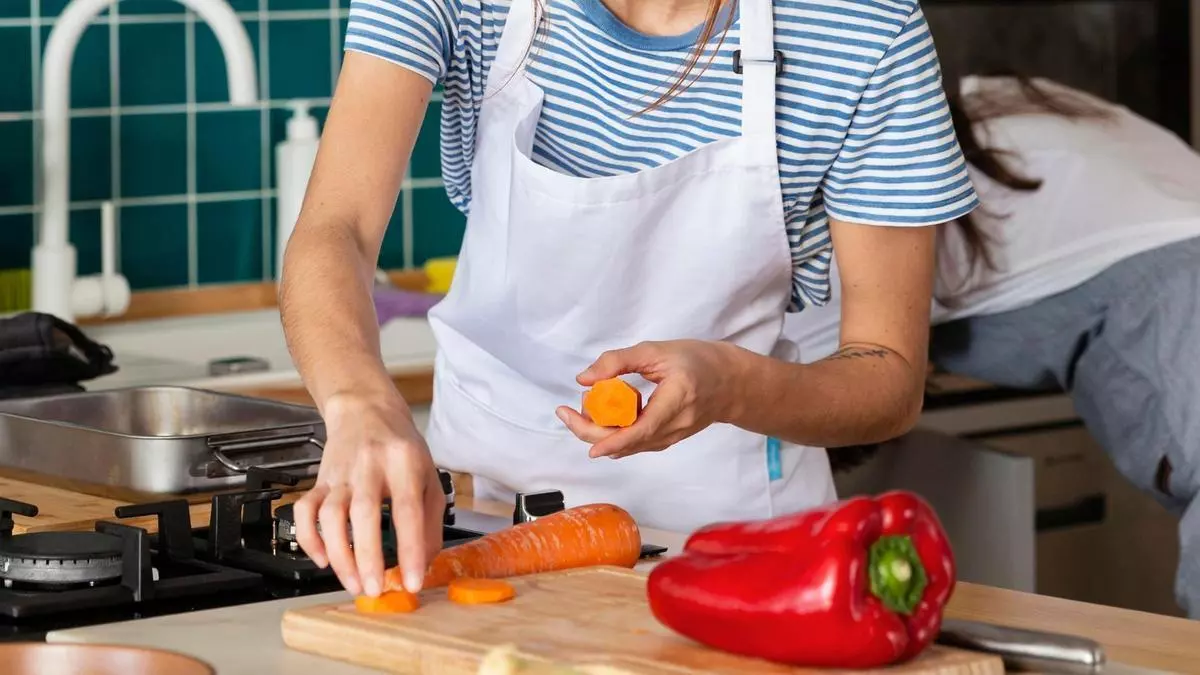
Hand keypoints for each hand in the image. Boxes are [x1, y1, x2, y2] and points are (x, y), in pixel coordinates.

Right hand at [292, 392, 443, 596]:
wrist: (366, 410)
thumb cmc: (402, 448)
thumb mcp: (429, 476)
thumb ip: (430, 521)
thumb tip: (423, 564)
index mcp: (404, 462)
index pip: (408, 510)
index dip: (410, 549)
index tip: (412, 581)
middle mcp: (370, 465)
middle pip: (364, 513)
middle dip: (368, 557)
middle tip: (374, 589)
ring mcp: (340, 472)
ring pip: (330, 514)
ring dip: (339, 554)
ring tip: (353, 583)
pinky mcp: (319, 479)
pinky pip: (304, 510)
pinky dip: (309, 538)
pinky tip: (322, 559)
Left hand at [556, 340, 747, 458]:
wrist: (730, 383)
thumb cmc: (697, 361)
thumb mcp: (657, 350)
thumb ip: (618, 361)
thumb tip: (584, 379)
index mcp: (677, 399)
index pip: (643, 428)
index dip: (614, 439)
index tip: (588, 441)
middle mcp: (676, 425)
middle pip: (628, 441)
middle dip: (591, 432)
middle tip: (565, 412)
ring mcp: (672, 437)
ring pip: (629, 446)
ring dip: (600, 434)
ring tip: (578, 410)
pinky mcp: (667, 440)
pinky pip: (636, 443)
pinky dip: (614, 435)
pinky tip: (599, 420)